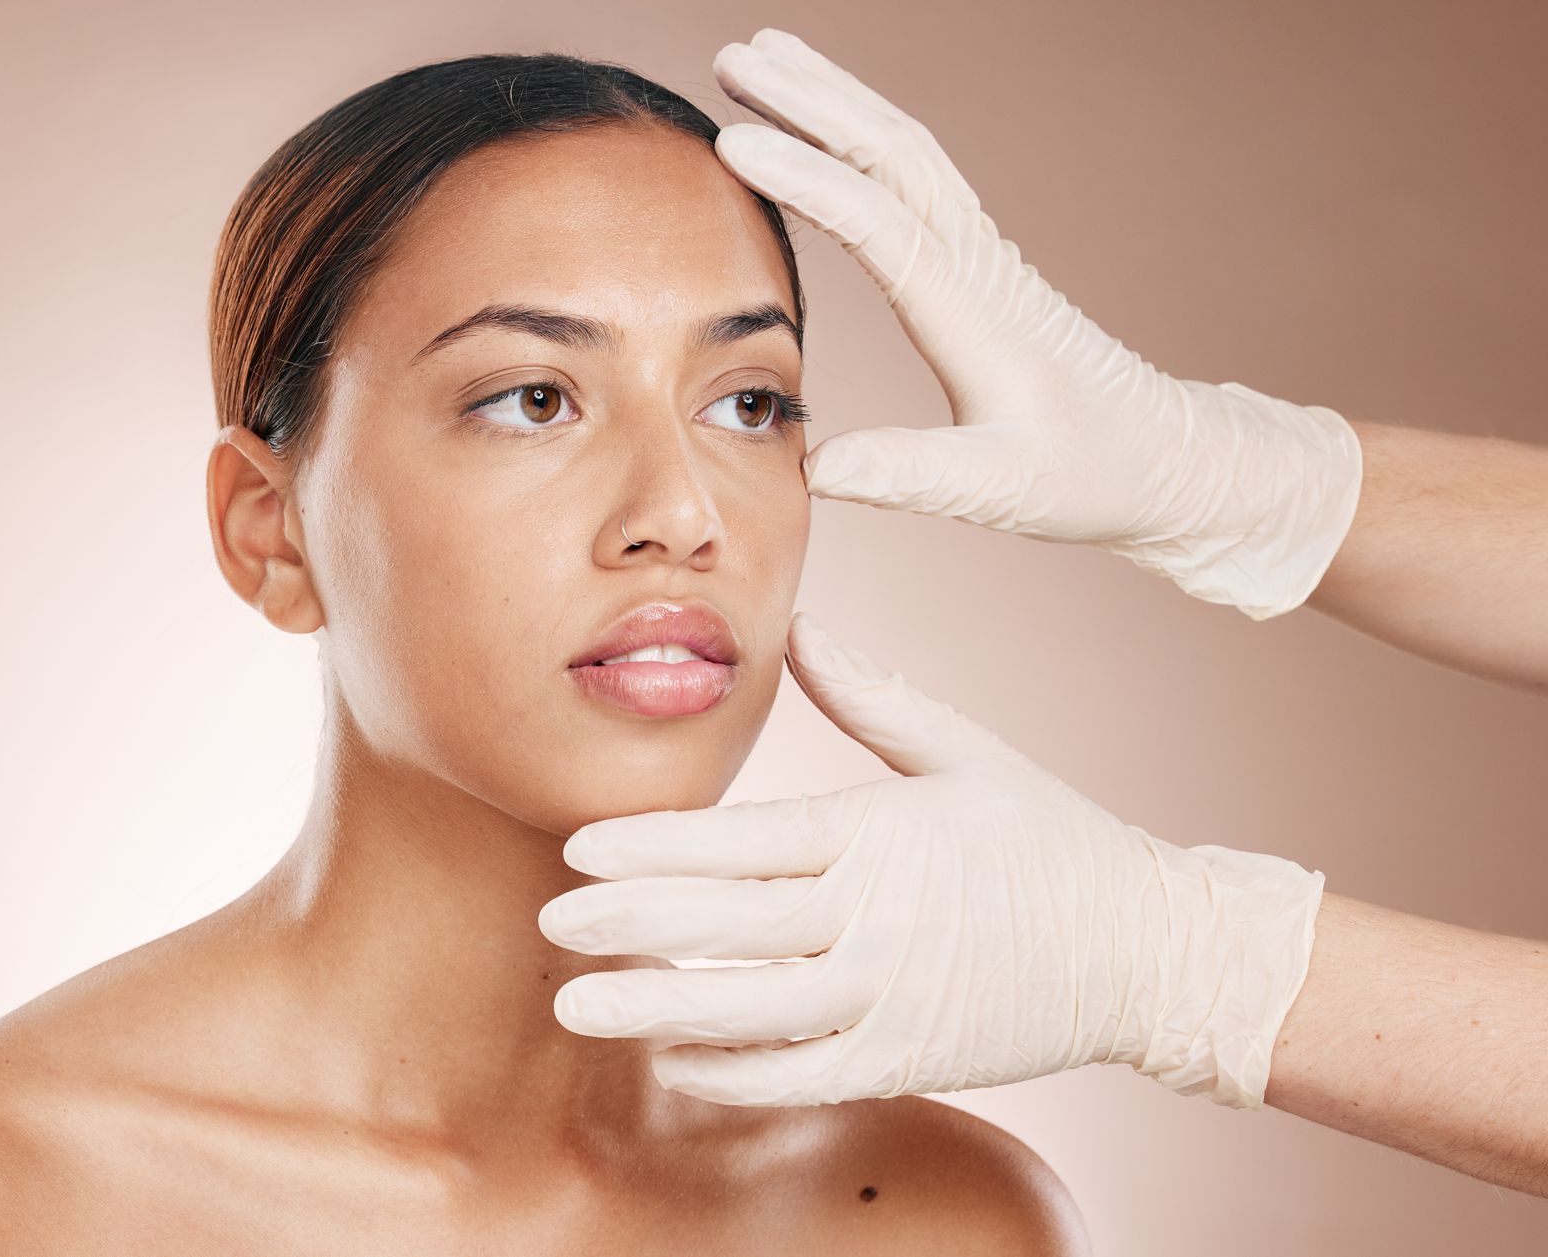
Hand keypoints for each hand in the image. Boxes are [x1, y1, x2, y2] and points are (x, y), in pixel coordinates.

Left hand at [538, 612, 1325, 1107]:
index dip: (654, 848)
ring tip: (576, 1003)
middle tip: (547, 921)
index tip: (579, 848)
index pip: (744, 842)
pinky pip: (800, 1072)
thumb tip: (803, 624)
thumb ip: (871, 695)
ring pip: (751, 1008)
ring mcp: (891, 996)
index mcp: (881, 832)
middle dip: (628, 922)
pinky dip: (732, 1069)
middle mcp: (877, 917)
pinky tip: (671, 1056)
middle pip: (729, 923)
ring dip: (656, 1005)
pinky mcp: (906, 1059)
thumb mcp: (965, 751)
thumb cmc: (1050, 839)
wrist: (1150, 950)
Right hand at [710, 28, 1364, 620]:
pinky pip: (912, 171)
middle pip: (890, 152)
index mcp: (972, 310)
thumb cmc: (1086, 472)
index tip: (735, 141)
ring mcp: (977, 252)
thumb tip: (816, 465)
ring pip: (902, 148)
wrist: (1161, 456)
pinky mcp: (976, 259)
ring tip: (761, 59)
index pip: (880, 221)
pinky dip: (860, 129)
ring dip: (830, 97)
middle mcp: (975, 261)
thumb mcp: (998, 490)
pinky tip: (825, 123)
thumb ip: (907, 475)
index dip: (807, 177)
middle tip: (732, 59)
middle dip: (809, 99)